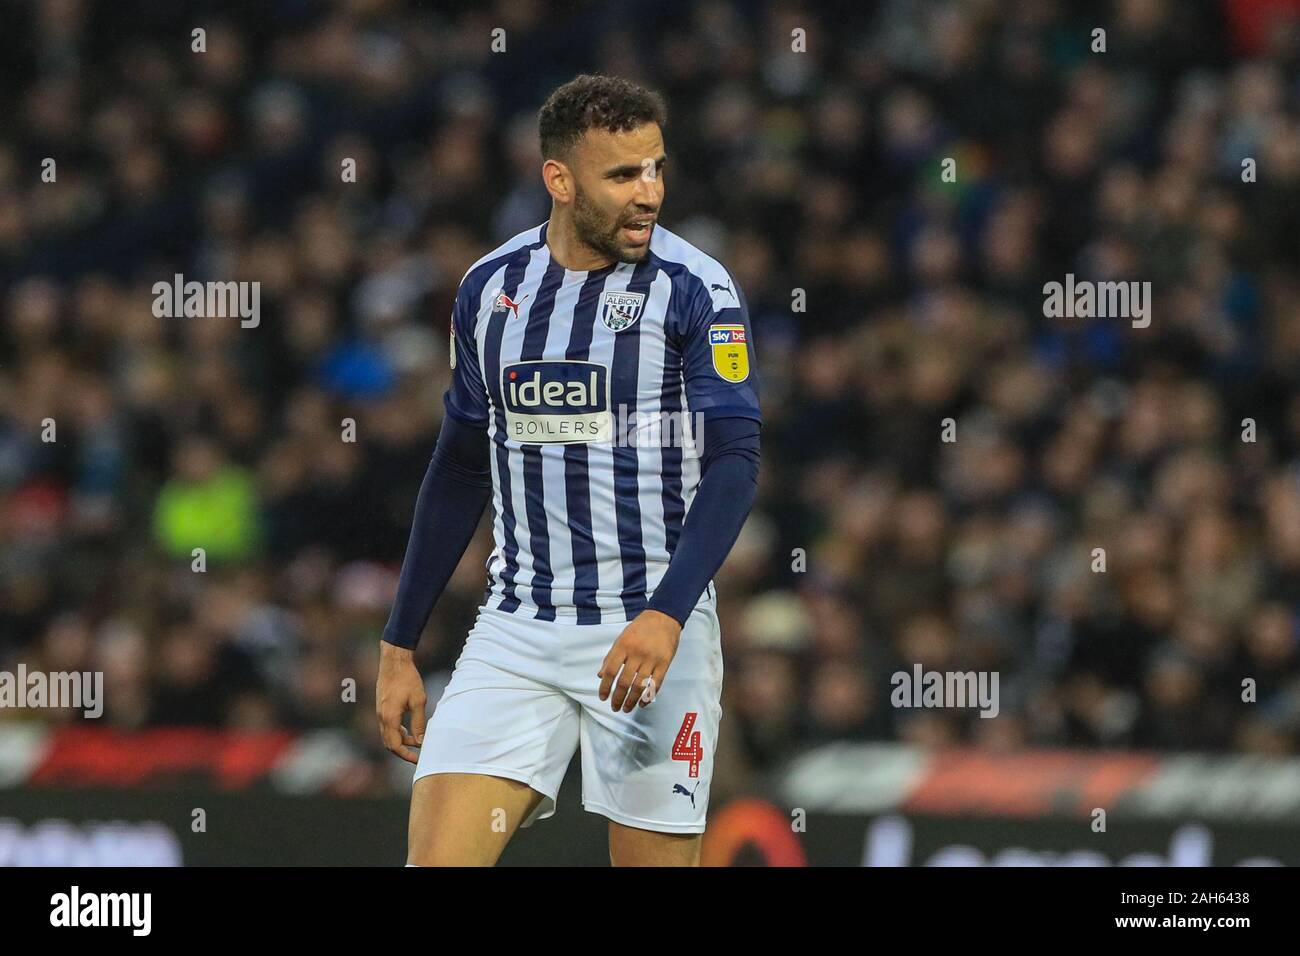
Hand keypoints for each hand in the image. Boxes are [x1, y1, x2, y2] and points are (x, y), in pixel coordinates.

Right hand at [376, 641, 426, 763]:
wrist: (394, 661)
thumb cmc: (408, 679)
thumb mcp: (418, 701)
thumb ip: (419, 723)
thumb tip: (420, 741)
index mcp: (389, 717)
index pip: (395, 746)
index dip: (406, 755)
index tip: (419, 759)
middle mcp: (381, 717)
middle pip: (389, 744)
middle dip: (403, 752)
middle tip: (418, 755)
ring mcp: (379, 712)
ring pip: (387, 736)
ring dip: (400, 742)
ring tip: (416, 742)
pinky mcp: (381, 708)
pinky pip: (386, 727)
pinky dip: (396, 733)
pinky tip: (408, 730)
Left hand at [597, 609, 681, 712]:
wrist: (664, 617)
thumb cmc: (640, 628)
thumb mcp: (621, 638)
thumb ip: (611, 656)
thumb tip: (601, 676)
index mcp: (623, 646)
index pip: (611, 671)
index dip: (605, 686)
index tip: (602, 697)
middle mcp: (637, 653)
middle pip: (624, 682)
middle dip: (617, 698)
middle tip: (614, 708)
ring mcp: (652, 659)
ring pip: (639, 686)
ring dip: (631, 700)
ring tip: (626, 709)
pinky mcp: (665, 663)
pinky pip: (656, 684)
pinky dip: (648, 696)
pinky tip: (642, 703)